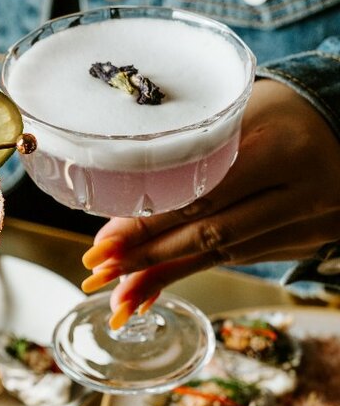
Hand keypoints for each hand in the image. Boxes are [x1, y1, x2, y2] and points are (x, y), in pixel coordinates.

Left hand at [79, 79, 339, 324]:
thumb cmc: (282, 110)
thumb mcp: (242, 113)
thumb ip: (190, 151)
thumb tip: (118, 197)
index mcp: (282, 150)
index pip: (203, 196)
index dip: (149, 224)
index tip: (102, 243)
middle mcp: (302, 194)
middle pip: (210, 233)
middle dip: (147, 257)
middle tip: (98, 271)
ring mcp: (307, 223)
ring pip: (223, 255)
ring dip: (164, 276)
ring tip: (117, 295)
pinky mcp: (304, 241)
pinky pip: (239, 260)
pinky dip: (192, 272)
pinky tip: (154, 289)